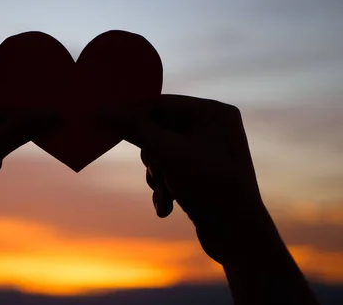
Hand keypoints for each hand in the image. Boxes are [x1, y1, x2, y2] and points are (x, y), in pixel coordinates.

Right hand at [99, 94, 267, 263]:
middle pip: (158, 130)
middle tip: (156, 172)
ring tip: (164, 192)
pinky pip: (170, 170)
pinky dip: (164, 187)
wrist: (238, 237)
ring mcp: (206, 152)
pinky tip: (166, 206)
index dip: (134, 114)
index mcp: (213, 112)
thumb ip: (135, 128)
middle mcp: (212, 127)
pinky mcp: (200, 174)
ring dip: (156, 175)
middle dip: (151, 156)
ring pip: (160, 153)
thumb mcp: (167, 153)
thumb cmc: (209, 186)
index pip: (162, 104)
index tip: (106, 121)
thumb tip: (104, 109)